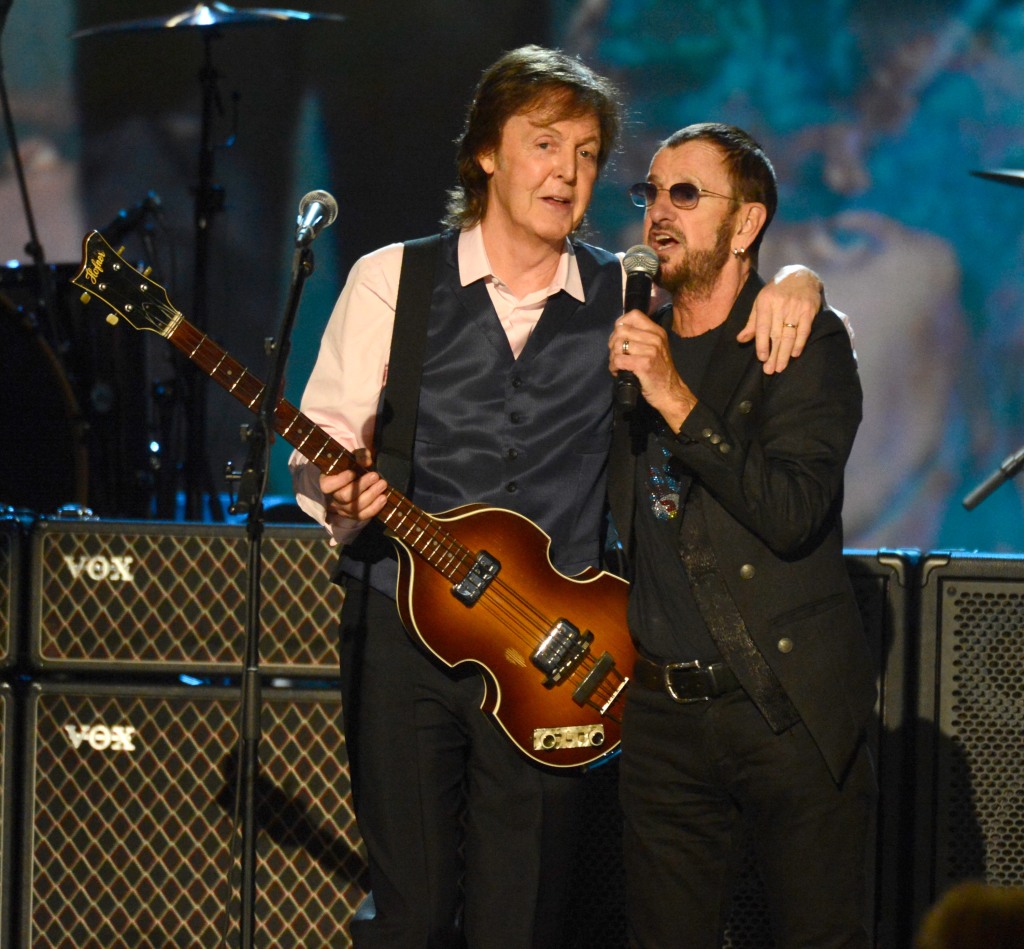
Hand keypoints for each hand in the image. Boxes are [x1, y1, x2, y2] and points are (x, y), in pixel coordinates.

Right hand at [320, 448, 387, 522]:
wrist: (356, 479)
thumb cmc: (351, 466)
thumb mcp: (354, 457)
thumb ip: (360, 456)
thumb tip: (367, 462)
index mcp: (327, 482)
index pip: (327, 485)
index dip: (340, 480)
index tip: (353, 472)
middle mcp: (332, 498)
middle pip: (344, 496)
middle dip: (361, 486)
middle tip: (375, 476)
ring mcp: (342, 509)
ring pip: (354, 508)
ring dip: (371, 495)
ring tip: (382, 484)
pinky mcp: (353, 516)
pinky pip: (362, 516)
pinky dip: (374, 508)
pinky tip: (383, 498)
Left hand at [609, 312, 695, 430]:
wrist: (670, 392)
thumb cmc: (659, 372)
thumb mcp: (656, 348)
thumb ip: (641, 337)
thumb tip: (618, 331)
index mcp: (657, 332)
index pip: (634, 315)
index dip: (620, 324)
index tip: (618, 337)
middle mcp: (655, 338)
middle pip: (621, 331)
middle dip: (613, 344)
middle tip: (616, 355)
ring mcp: (651, 351)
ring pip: (618, 345)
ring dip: (612, 357)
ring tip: (617, 365)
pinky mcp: (644, 364)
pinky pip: (618, 359)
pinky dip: (614, 367)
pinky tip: (618, 372)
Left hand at [737, 265, 822, 373]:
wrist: (800, 274)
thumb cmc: (775, 292)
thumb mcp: (760, 302)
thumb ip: (752, 322)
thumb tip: (741, 340)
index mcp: (765, 302)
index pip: (763, 327)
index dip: (762, 344)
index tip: (762, 358)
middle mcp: (781, 305)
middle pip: (777, 335)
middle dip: (774, 354)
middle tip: (770, 370)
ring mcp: (796, 307)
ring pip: (790, 335)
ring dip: (785, 353)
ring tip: (780, 367)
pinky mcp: (810, 310)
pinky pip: (804, 330)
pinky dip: (800, 343)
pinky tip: (795, 354)